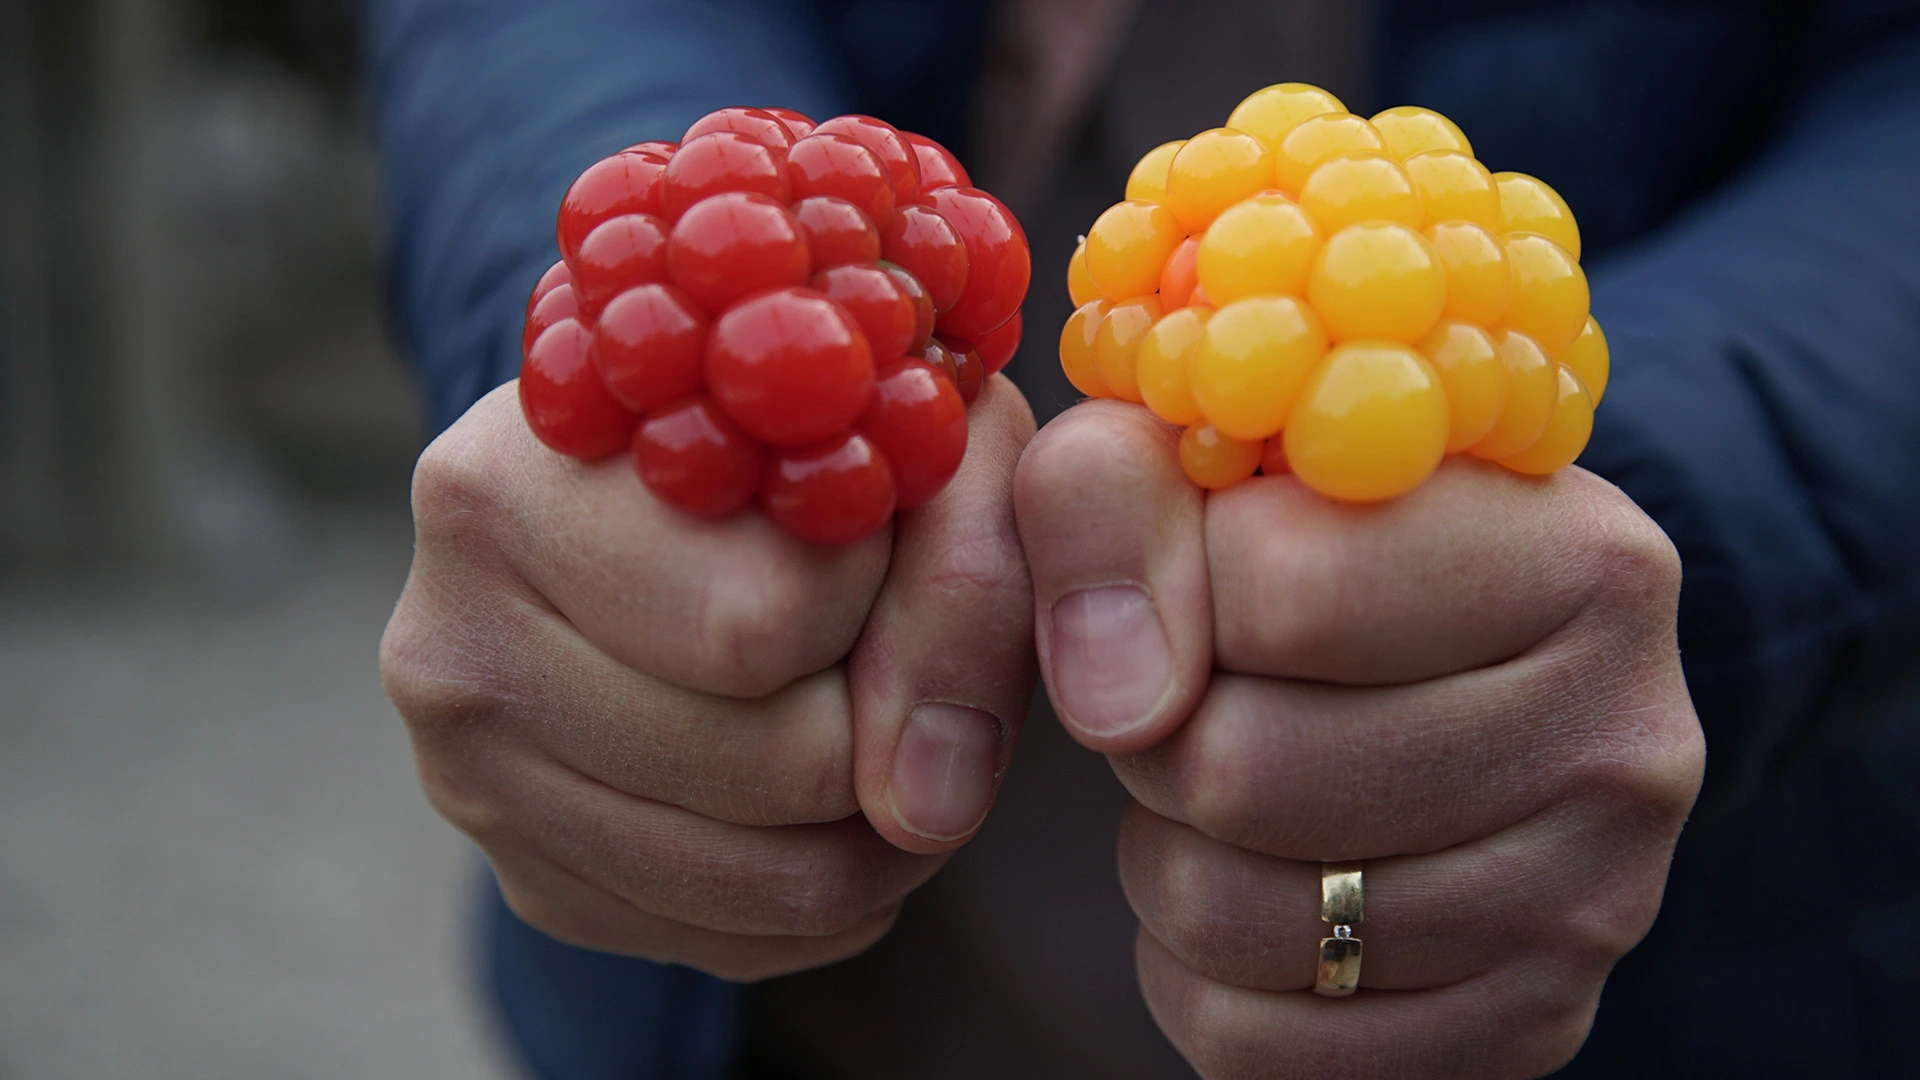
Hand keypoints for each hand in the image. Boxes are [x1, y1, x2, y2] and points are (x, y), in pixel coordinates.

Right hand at [380, 377, 1036, 979]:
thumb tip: (927, 804)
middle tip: (898, 636)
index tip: (867, 531)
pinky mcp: (534, 885)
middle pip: (781, 768)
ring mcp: (477, 787)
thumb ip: (960, 576)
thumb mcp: (910, 430)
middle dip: (892, 715)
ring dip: (889, 820)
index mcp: (503, 489)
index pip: (760, 621)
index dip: (876, 590)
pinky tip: (832, 780)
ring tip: (895, 714)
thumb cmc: (799, 430)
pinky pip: (750, 942)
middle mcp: (451, 649)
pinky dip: (839, 881)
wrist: (677, 481)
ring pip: (777, 882)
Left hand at [1014, 401, 1703, 1078]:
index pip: (1283, 593)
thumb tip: (1119, 696)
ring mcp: (1589, 910)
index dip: (1178, 585)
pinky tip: (1251, 882)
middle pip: (1245, 771)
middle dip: (1161, 730)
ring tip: (1224, 780)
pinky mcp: (1521, 1033)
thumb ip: (1114, 496)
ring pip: (1234, 918)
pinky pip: (1248, 1042)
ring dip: (1168, 848)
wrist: (1445, 663)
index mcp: (1585, 559)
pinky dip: (1195, 969)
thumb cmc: (1307, 540)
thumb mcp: (1204, 456)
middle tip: (1197, 692)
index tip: (1208, 574)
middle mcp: (1623, 742)